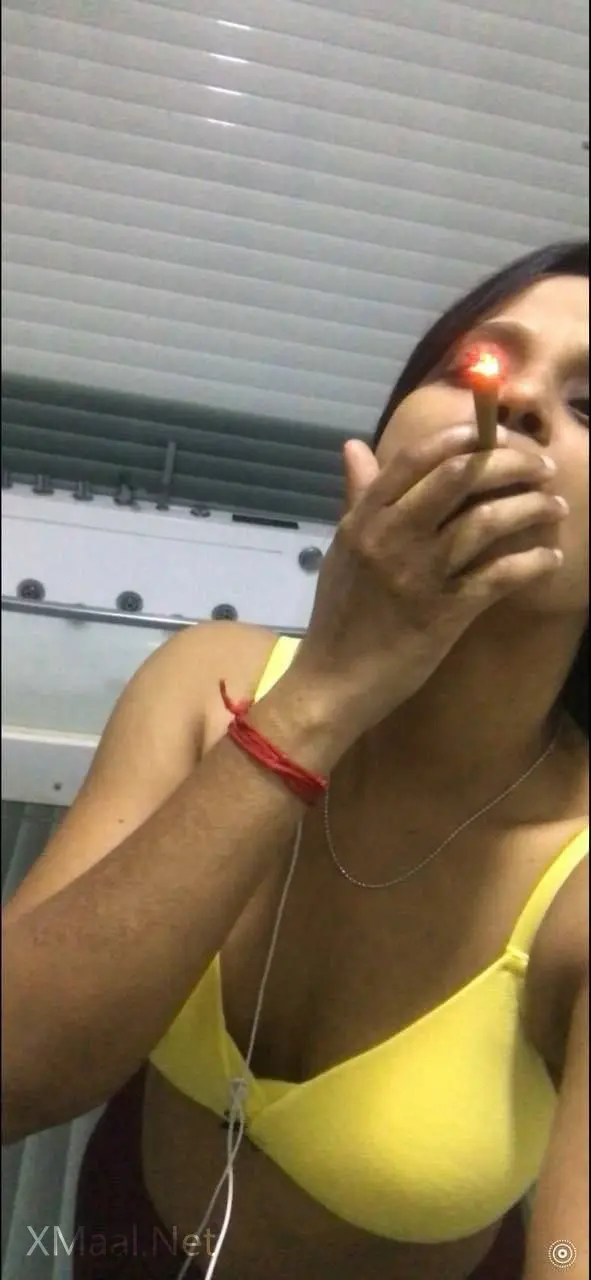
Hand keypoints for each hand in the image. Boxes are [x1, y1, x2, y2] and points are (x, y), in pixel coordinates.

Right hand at [292, 425, 565, 735]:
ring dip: (531, 507)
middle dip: (511, 463)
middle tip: (541, 468)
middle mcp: (393, 537)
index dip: (462, 436)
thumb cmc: (340, 615)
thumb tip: (353, 446)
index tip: (495, 433)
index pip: (417, 458)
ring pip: (486, 520)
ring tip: (555, 506)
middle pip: (460, 477)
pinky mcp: (445, 612)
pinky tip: (549, 558)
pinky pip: (498, 575)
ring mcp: (420, 574)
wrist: (333, 681)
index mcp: (366, 518)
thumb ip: (357, 496)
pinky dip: (531, 563)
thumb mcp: (343, 548)